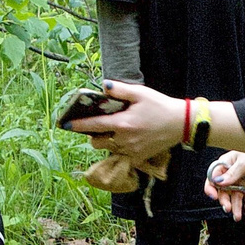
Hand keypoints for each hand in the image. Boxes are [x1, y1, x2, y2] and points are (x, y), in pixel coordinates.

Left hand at [70, 78, 187, 162]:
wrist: (181, 124)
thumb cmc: (160, 106)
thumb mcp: (140, 93)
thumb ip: (119, 90)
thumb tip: (103, 87)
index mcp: (122, 123)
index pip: (92, 125)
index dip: (76, 125)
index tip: (63, 124)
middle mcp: (123, 140)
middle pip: (96, 142)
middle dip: (93, 135)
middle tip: (99, 125)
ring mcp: (131, 151)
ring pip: (107, 149)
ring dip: (105, 141)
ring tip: (113, 131)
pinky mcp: (138, 157)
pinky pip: (121, 156)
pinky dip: (118, 149)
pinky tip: (126, 140)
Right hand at [204, 152, 244, 221]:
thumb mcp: (243, 162)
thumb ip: (232, 174)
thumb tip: (220, 182)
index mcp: (225, 165)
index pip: (213, 178)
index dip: (211, 188)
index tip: (214, 196)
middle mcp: (232, 175)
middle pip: (224, 191)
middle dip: (225, 201)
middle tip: (228, 208)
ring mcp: (241, 182)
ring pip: (236, 197)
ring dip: (236, 207)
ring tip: (238, 215)